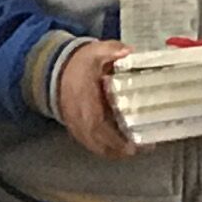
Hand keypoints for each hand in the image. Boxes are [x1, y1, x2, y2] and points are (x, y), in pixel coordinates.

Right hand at [52, 43, 134, 160]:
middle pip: (99, 142)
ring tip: (138, 148)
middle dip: (120, 148)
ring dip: (115, 151)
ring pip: (96, 146)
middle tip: (143, 147)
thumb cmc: (80, 65)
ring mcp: (77, 127)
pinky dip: (107, 149)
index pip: (97, 124)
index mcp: (85, 101)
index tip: (132, 144)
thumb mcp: (95, 52)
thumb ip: (112, 50)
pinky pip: (92, 145)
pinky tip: (123, 147)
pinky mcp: (77, 130)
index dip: (113, 137)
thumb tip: (128, 51)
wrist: (57, 72)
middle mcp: (80, 119)